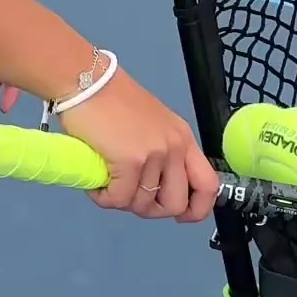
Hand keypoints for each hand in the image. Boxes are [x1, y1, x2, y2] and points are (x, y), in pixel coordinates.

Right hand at [59, 67, 217, 220]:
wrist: (88, 81)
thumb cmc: (111, 100)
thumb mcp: (151, 125)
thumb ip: (160, 153)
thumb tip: (153, 188)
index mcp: (183, 138)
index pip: (208, 185)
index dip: (196, 209)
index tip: (179, 216)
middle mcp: (175, 147)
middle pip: (176, 203)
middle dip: (150, 210)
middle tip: (129, 196)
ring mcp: (154, 154)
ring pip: (143, 204)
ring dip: (121, 201)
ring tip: (107, 182)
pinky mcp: (130, 161)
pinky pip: (119, 199)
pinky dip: (104, 198)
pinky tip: (96, 185)